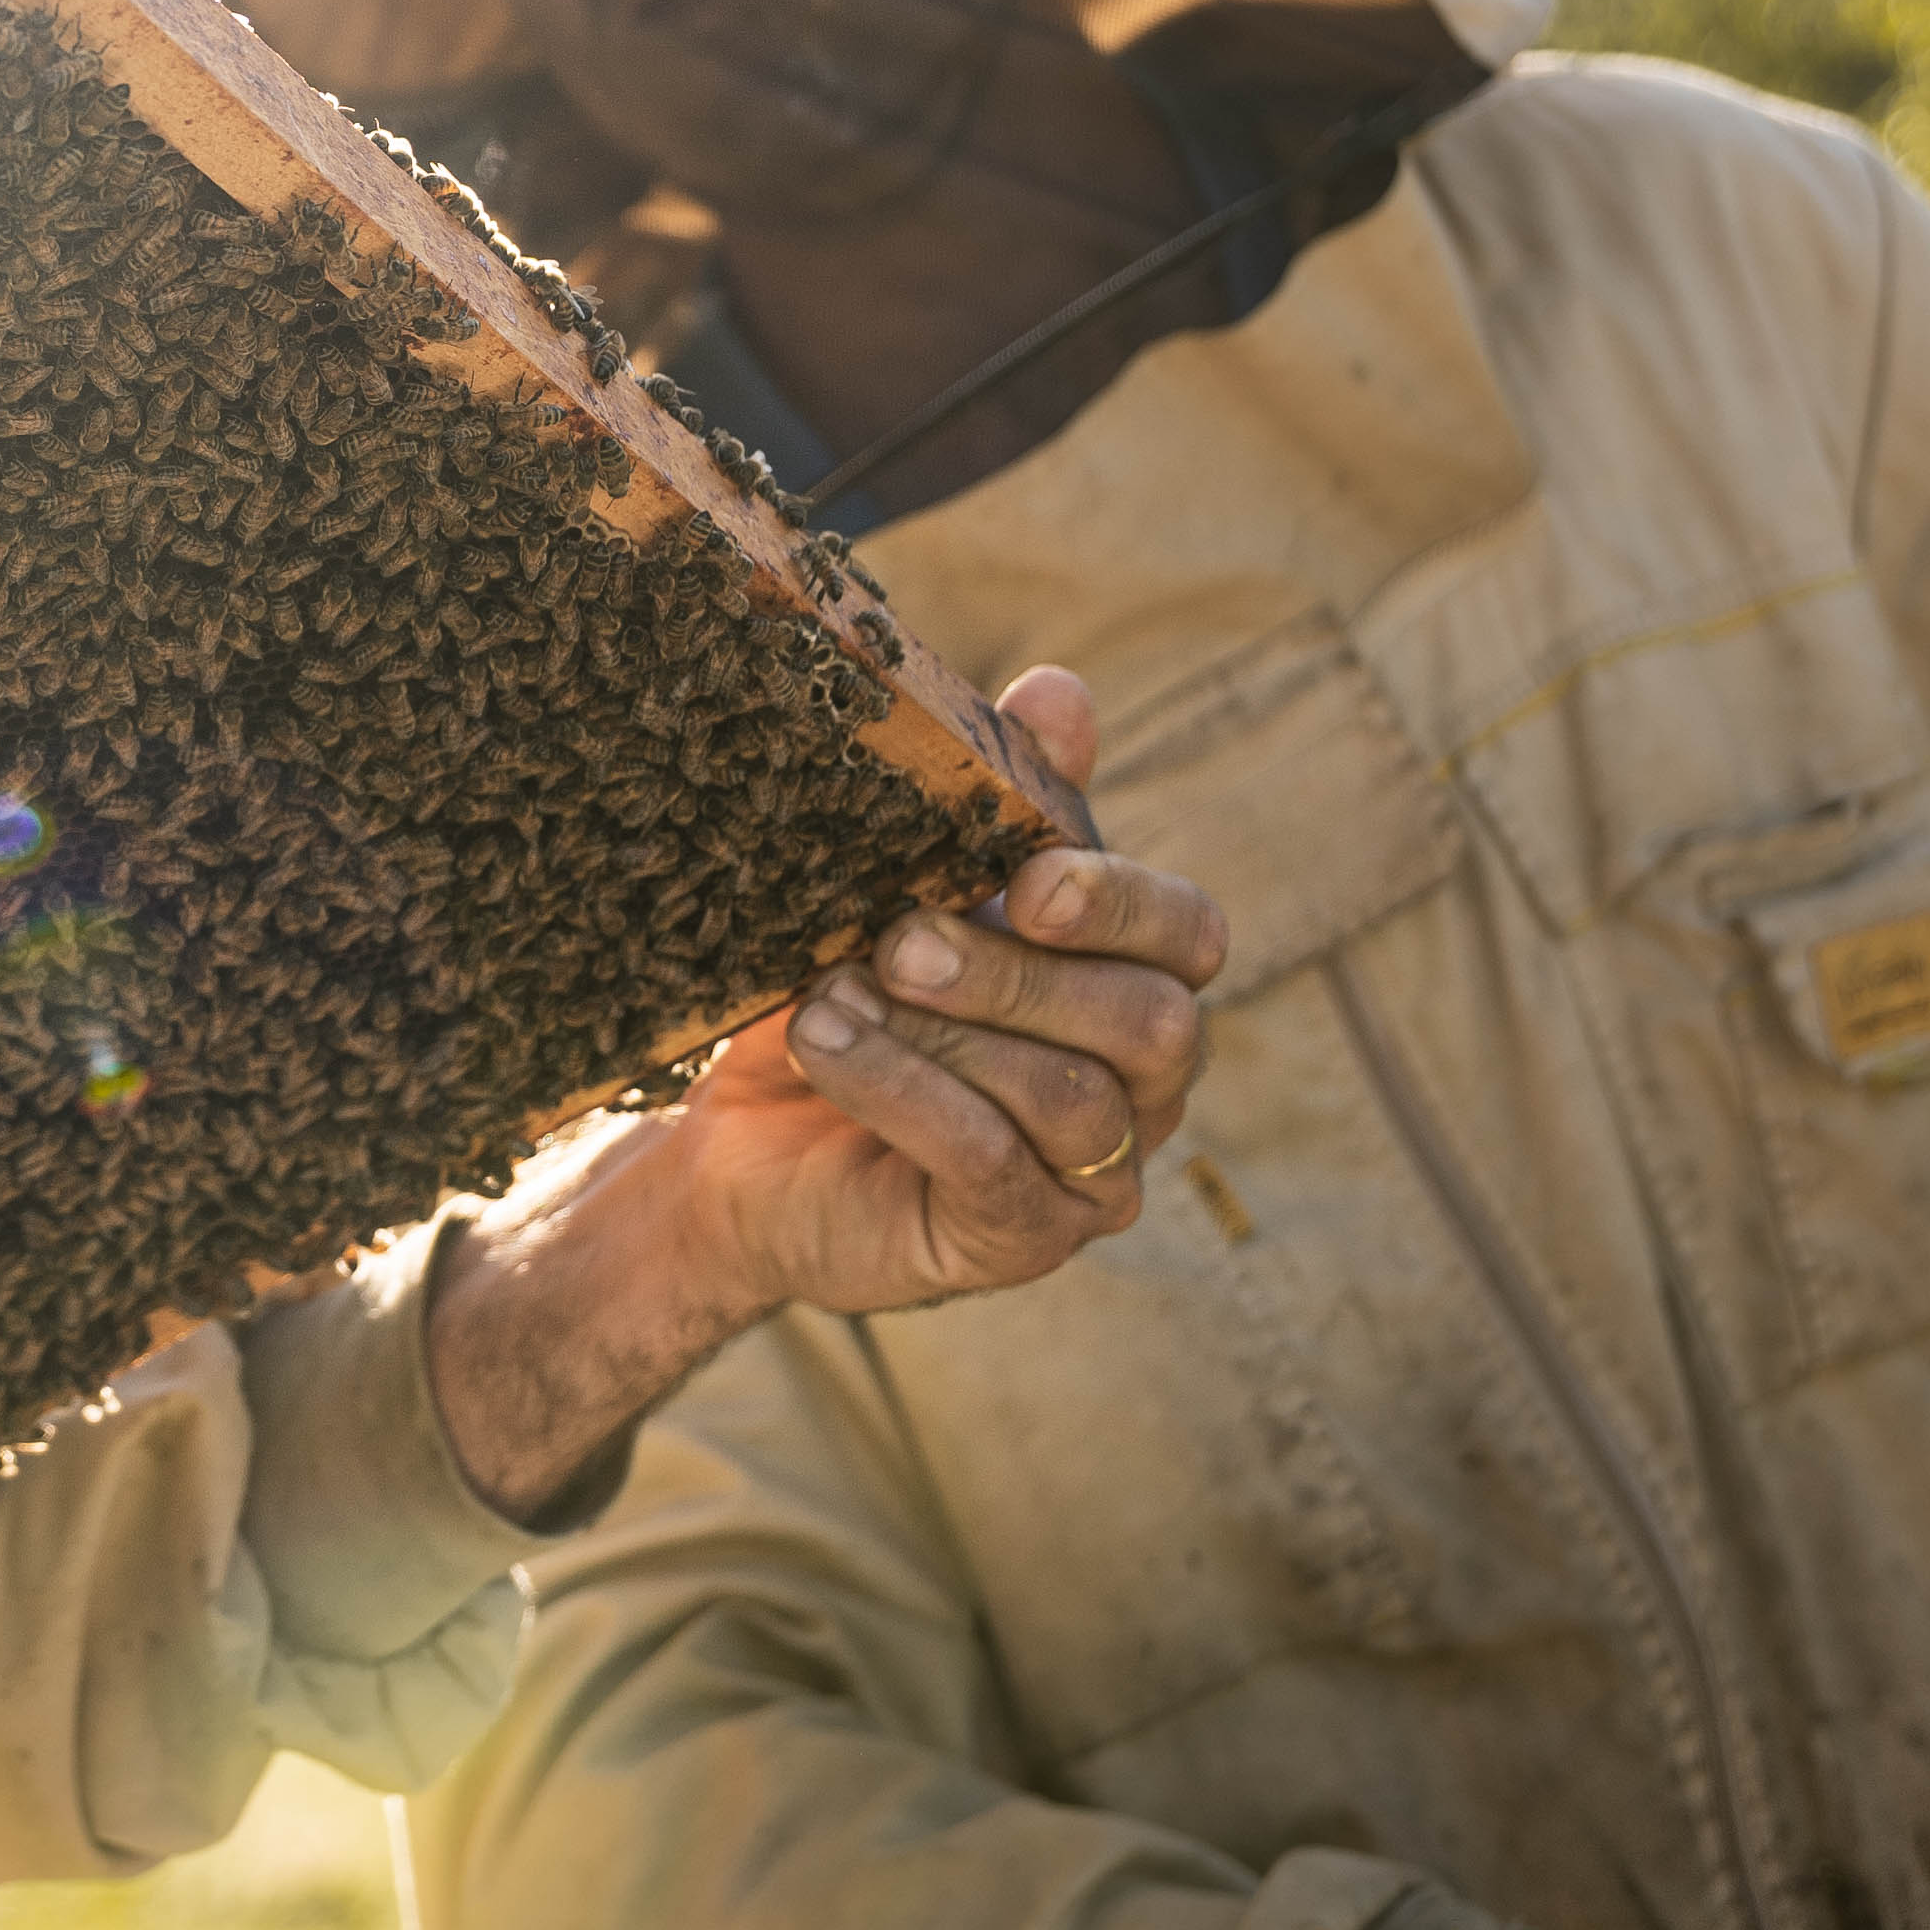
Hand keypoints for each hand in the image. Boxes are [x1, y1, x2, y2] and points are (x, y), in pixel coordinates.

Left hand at [425, 668, 1221, 1515]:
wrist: (737, 1134)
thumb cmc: (846, 990)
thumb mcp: (906, 882)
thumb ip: (997, 796)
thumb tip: (1061, 689)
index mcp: (1131, 978)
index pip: (1192, 937)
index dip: (1126, 903)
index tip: (1029, 878)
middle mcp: (1140, 1084)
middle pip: (1149, 1023)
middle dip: (1018, 973)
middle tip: (898, 938)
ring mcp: (1091, 1176)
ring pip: (1072, 1101)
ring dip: (945, 1035)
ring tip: (834, 997)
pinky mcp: (1018, 1240)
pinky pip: (993, 1166)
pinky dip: (906, 1094)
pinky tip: (827, 1047)